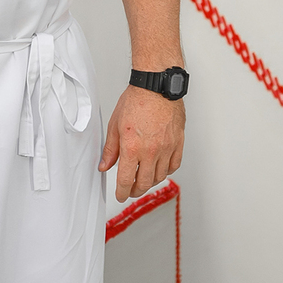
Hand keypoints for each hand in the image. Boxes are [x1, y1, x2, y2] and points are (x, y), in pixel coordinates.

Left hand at [99, 86, 183, 202]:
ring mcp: (166, 148)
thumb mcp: (115, 125)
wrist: (157, 87)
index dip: (121, 192)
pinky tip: (159, 168)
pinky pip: (174, 165)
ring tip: (143, 178)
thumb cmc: (137, 101)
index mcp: (132, 147)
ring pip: (159, 176)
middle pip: (144, 183)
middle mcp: (150, 151)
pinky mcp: (178, 143)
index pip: (125, 180)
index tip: (120, 195)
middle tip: (131, 190)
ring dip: (150, 182)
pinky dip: (166, 171)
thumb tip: (105, 165)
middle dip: (135, 190)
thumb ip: (110, 149)